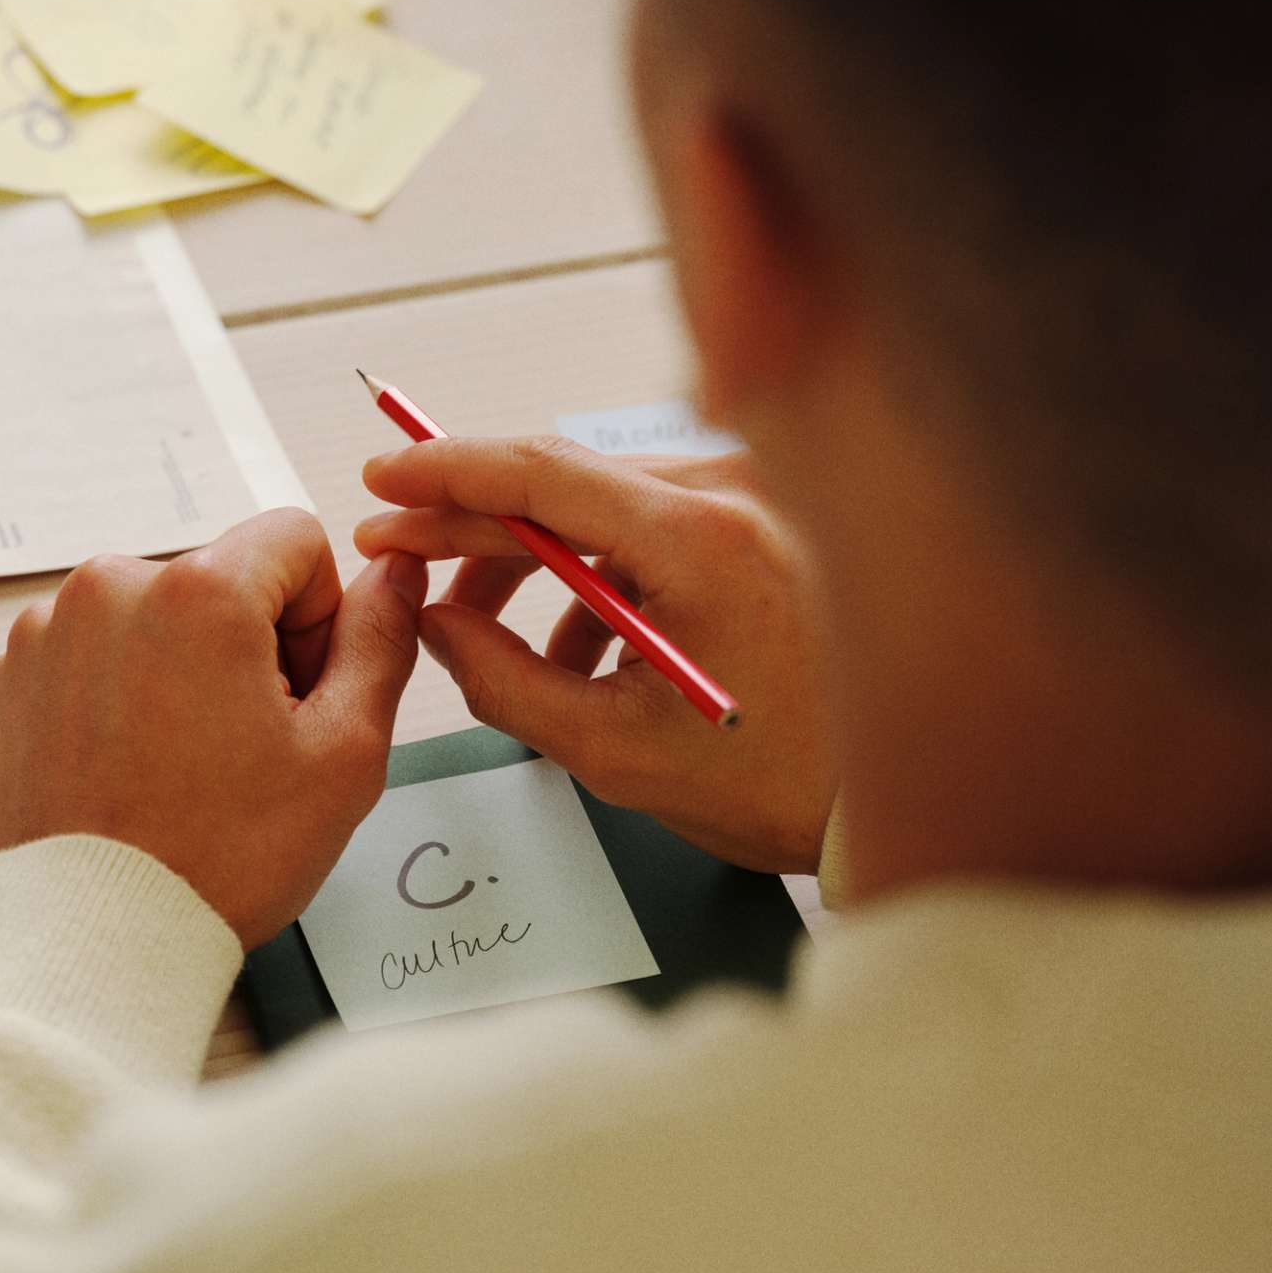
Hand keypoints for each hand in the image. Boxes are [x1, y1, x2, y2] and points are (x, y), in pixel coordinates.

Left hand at [0, 510, 427, 949]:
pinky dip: (121, 693)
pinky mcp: (10, 675)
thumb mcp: (343, 755)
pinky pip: (94, 651)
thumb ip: (381, 642)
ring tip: (181, 765)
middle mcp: (111, 586)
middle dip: (249, 644)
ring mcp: (48, 630)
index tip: (297, 695)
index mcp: (199, 590)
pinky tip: (129, 769)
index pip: (295, 539)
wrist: (87, 937)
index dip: (319, 617)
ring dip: (182, 667)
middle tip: (244, 746)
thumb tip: (397, 572)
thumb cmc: (219, 857)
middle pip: (222, 578)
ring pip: (157, 615)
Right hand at [356, 437, 833, 874]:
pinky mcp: (763, 524)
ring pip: (601, 508)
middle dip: (472, 523)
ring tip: (483, 632)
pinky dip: (596, 579)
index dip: (445, 472)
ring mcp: (755, 501)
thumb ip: (502, 680)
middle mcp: (735, 493)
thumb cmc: (776, 781)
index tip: (382, 480)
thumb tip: (433, 624)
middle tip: (399, 552)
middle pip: (563, 484)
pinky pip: (649, 530)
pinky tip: (573, 653)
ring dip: (532, 563)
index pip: (540, 471)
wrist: (890, 801)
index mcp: (701, 538)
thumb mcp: (613, 749)